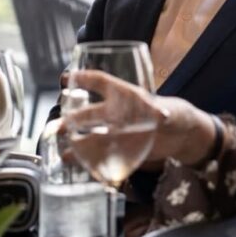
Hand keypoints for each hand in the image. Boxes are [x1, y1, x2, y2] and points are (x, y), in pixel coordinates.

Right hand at [65, 70, 216, 165]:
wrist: (178, 136)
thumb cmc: (174, 115)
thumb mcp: (169, 112)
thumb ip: (164, 113)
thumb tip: (163, 115)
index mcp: (126, 96)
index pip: (103, 82)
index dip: (87, 79)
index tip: (68, 78)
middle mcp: (114, 112)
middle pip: (89, 112)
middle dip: (73, 117)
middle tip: (59, 124)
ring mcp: (113, 131)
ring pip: (87, 133)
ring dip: (72, 136)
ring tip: (57, 140)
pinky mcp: (115, 148)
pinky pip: (95, 152)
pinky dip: (82, 156)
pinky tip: (69, 159)